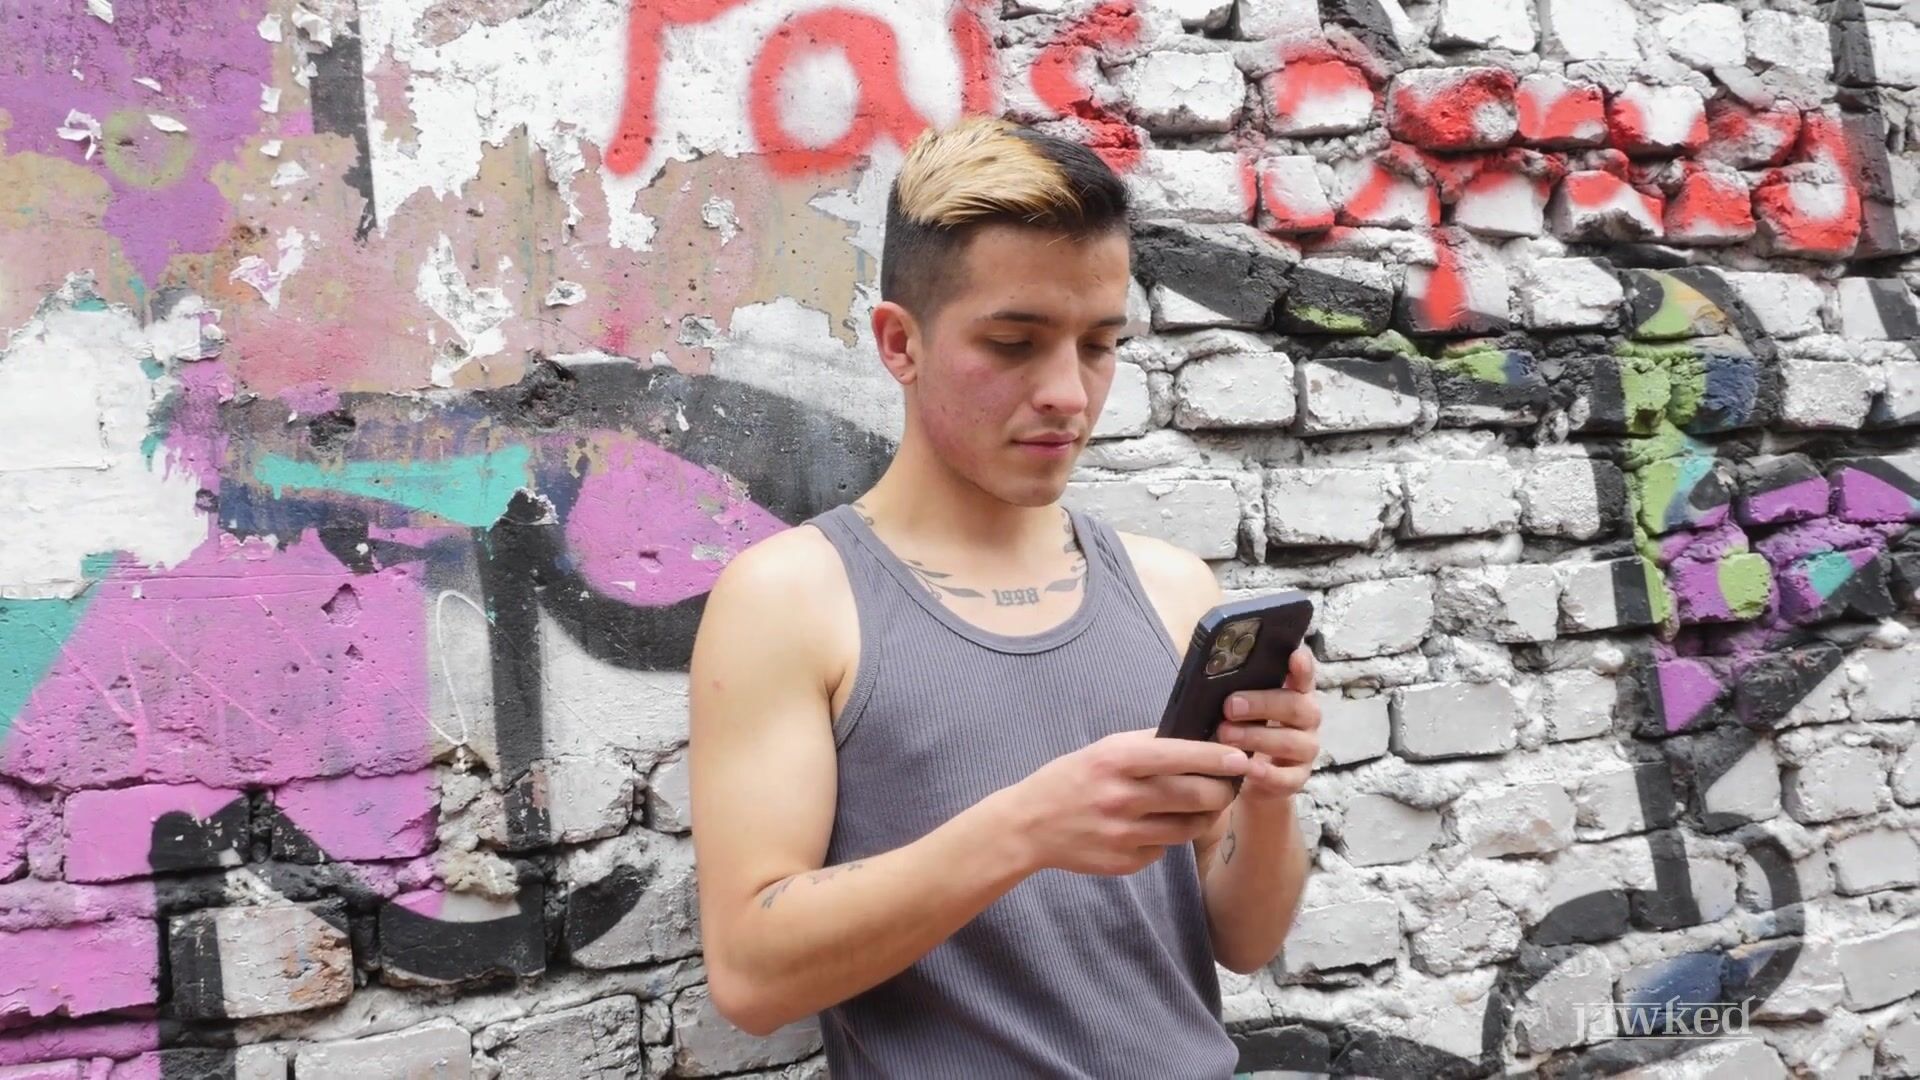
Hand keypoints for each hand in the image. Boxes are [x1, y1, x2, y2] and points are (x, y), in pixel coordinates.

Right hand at [1003, 729, 1252, 875]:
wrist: (1030, 826)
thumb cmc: (1071, 779)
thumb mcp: (1103, 750)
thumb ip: (1147, 744)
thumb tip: (1198, 736)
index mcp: (1116, 761)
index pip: (1180, 756)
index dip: (1217, 757)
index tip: (1241, 757)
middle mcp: (1121, 797)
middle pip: (1195, 795)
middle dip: (1221, 790)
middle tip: (1229, 785)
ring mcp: (1124, 834)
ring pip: (1189, 827)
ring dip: (1205, 816)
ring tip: (1203, 805)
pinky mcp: (1125, 862)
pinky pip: (1165, 848)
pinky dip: (1170, 836)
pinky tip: (1157, 825)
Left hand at [1213, 647, 1319, 804]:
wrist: (1245, 777)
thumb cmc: (1241, 729)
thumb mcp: (1238, 708)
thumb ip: (1236, 689)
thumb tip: (1212, 668)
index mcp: (1295, 694)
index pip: (1304, 676)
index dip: (1302, 666)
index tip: (1294, 656)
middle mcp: (1306, 720)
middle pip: (1297, 707)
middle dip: (1262, 704)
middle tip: (1230, 706)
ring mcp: (1305, 750)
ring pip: (1291, 742)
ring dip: (1257, 737)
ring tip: (1226, 735)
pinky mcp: (1297, 779)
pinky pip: (1286, 778)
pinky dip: (1266, 773)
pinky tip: (1247, 767)